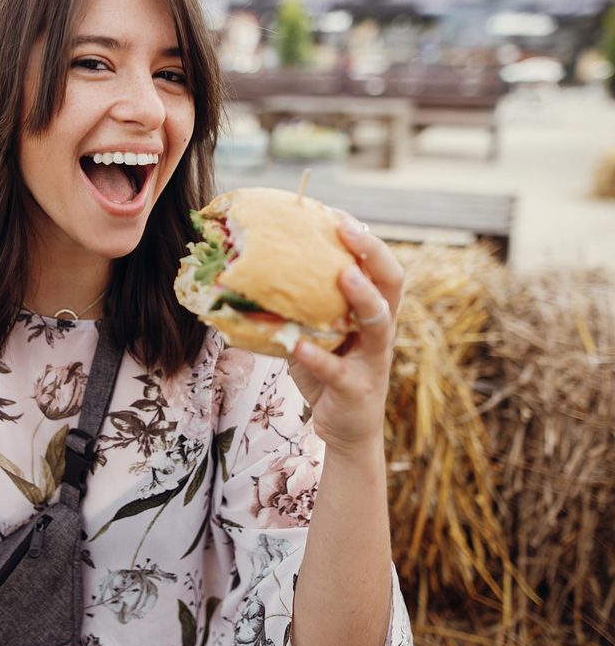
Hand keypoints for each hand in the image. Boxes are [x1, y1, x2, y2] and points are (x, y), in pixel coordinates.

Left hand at [288, 216, 402, 455]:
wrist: (345, 432)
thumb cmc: (328, 374)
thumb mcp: (313, 334)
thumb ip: (296, 307)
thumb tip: (253, 275)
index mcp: (373, 313)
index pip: (379, 267)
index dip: (365, 239)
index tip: (337, 213)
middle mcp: (381, 332)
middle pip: (392, 284)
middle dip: (373, 252)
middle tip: (348, 228)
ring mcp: (373, 361)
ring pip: (379, 324)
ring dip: (363, 297)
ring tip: (344, 274)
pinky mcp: (356, 390)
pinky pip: (338, 370)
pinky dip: (319, 356)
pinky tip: (299, 345)